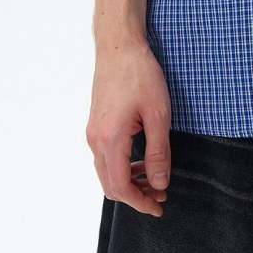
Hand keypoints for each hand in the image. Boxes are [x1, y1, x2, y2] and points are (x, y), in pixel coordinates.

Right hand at [86, 36, 172, 215]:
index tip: (159, 206)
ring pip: (106, 172)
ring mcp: (93, 132)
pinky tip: (140, 159)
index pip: (121, 187)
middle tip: (160, 194)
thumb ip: (158, 152)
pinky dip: (121, 166)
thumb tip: (158, 184)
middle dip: (135, 195)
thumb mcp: (158, 114)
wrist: (119, 45)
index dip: (140, 202)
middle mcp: (96, 139)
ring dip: (128, 181)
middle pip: (110, 185)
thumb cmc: (140, 74)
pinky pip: (105, 157)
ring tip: (153, 177)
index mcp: (110, 139)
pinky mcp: (95, 124)